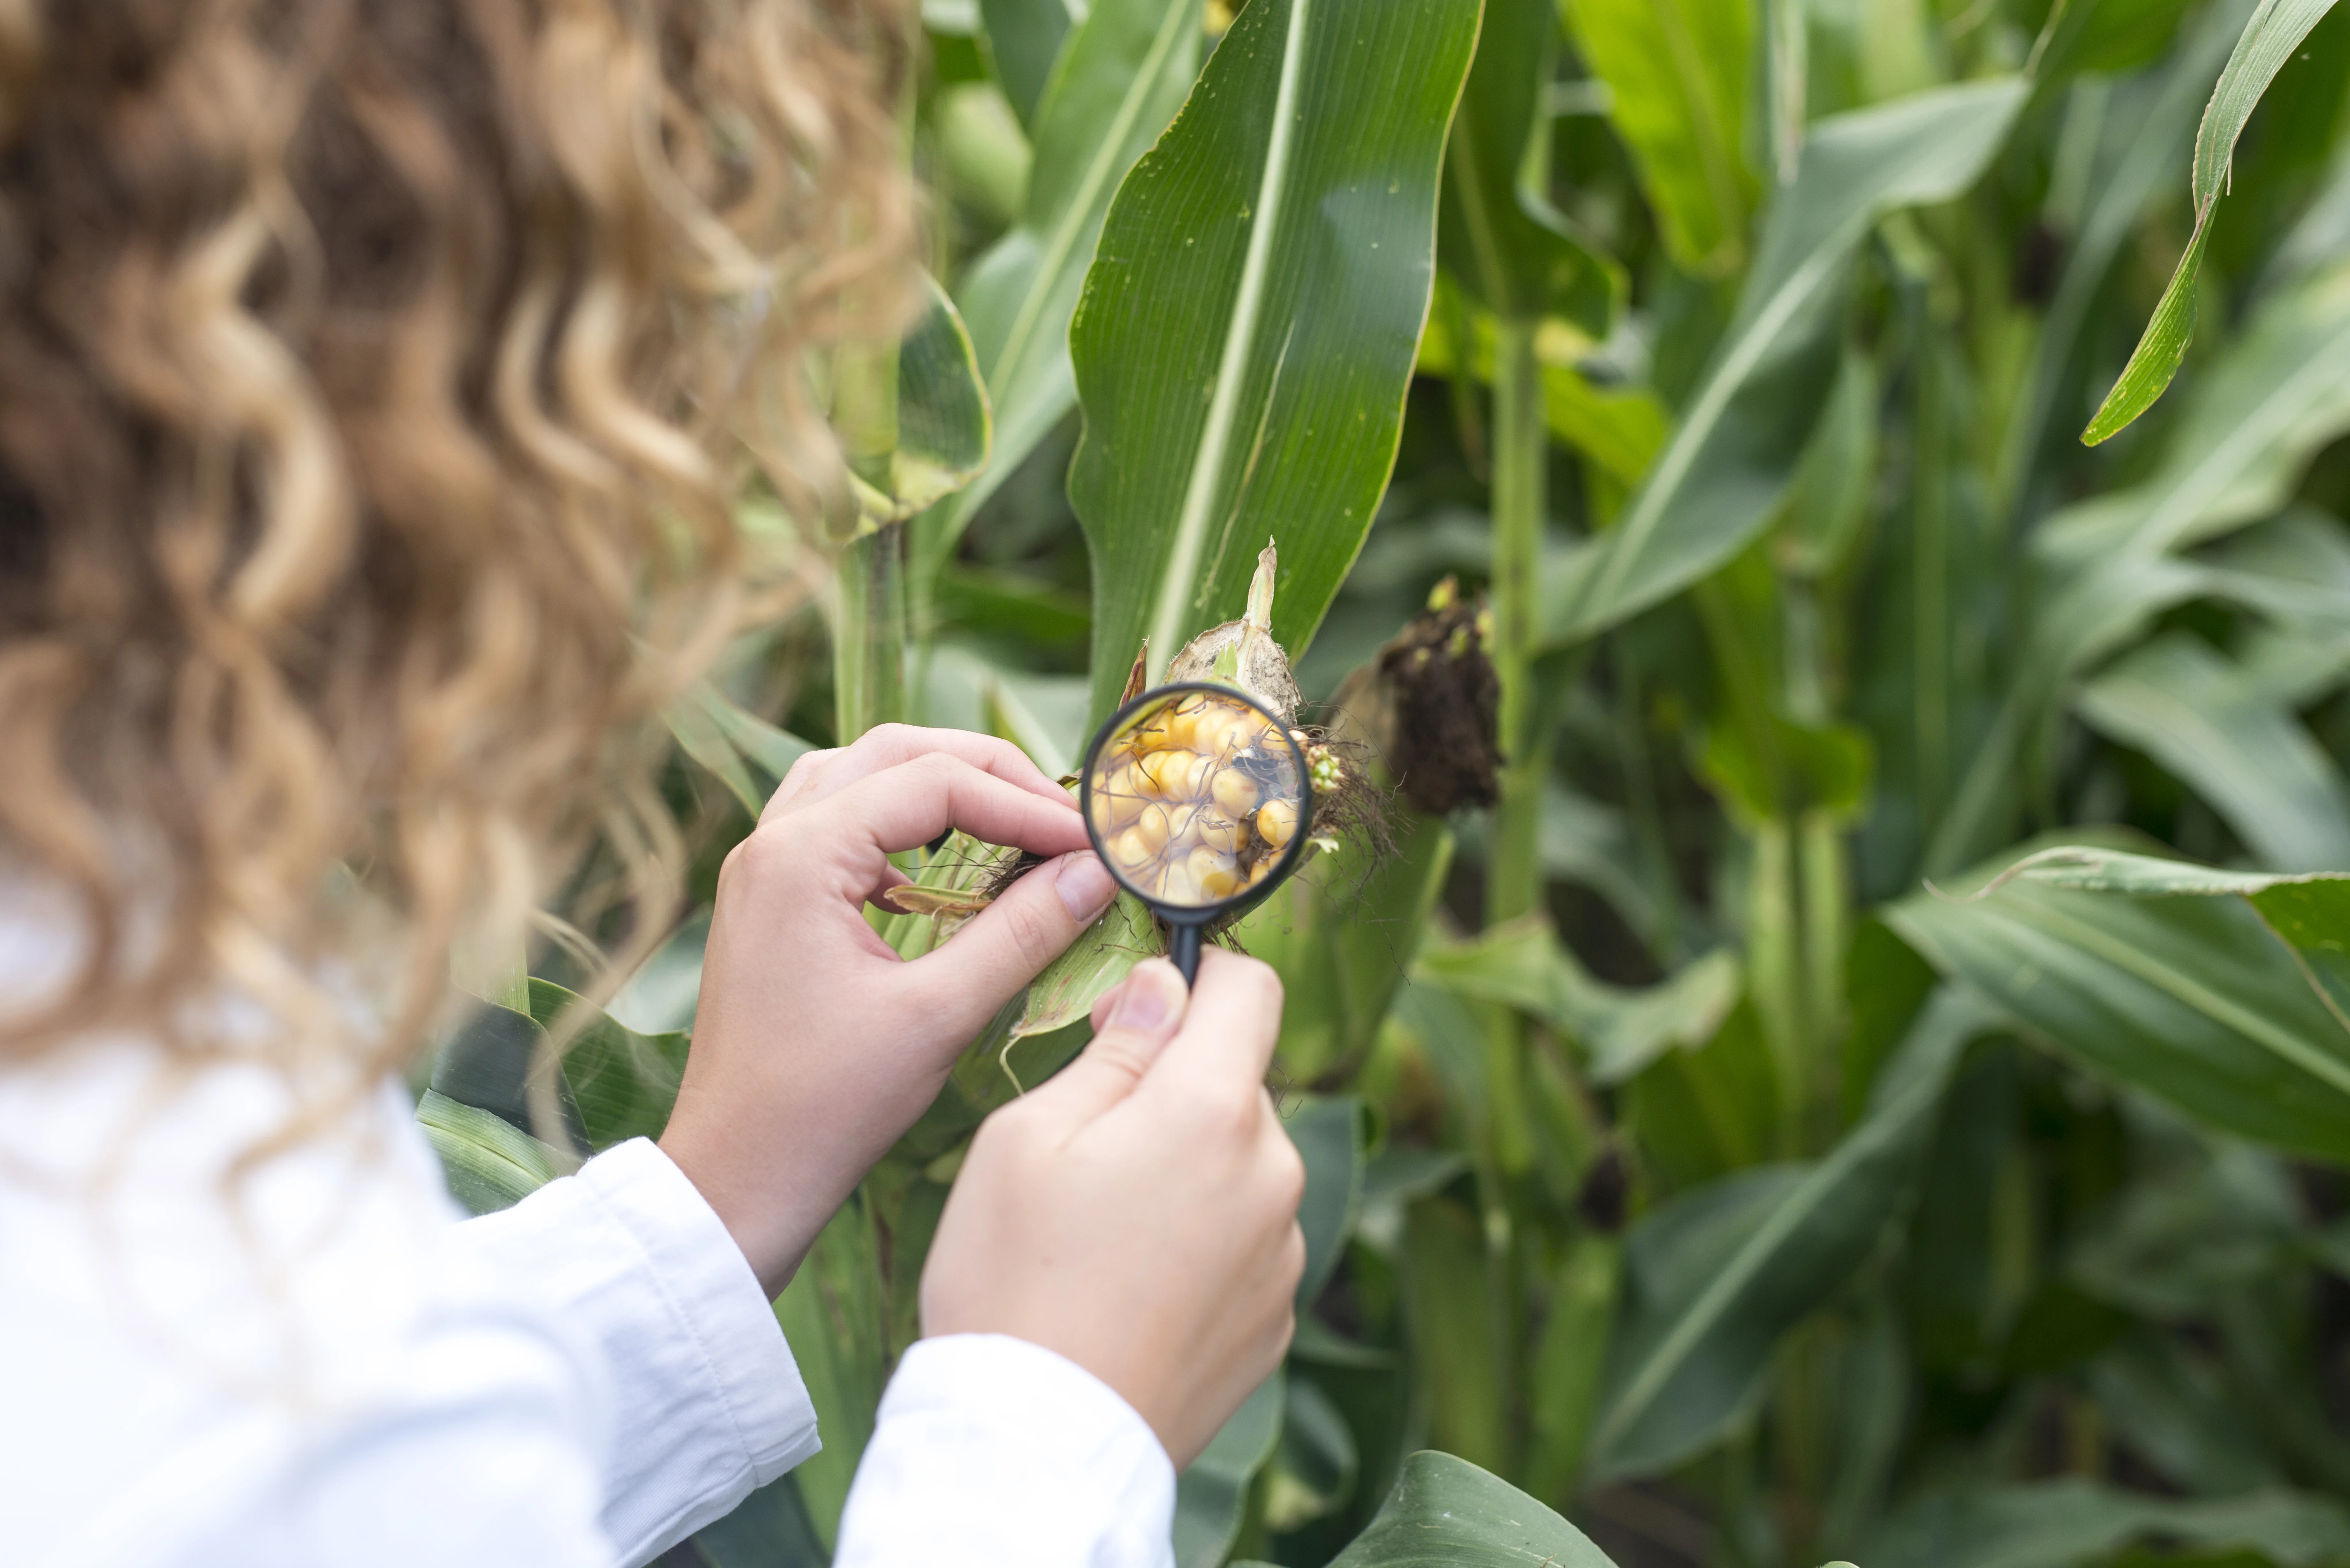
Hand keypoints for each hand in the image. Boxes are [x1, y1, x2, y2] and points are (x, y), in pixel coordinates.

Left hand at [660, 725, 1118, 1296]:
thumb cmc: (825, 1107)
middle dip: (987, 773)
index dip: (1026, 804)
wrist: (736, 1177)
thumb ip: (1022, 933)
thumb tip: (1095, 872)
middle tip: (1060, 818)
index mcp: (801, 855)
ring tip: (1011, 824)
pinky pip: (840, 824)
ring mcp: (763, 869)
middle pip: (895, 753)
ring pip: (862, 776)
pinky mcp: (770, 902)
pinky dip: (901, 828)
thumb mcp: (939, 1015)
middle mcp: (772, 842)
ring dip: (940, 787)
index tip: (1092, 841)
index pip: (936, 782)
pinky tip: (946, 874)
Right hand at [918, 951, 1304, 1467]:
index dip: (1197, 981)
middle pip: (1240, 1084)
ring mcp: (1282, 1252)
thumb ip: (1114, 1051)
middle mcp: (1273, 1174)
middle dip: (1176, 1089)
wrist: (1038, 1443)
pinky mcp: (1276, 1317)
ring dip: (1190, 1169)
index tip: (1138, 1011)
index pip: (1254, 991)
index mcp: (1212, 1112)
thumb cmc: (1013, 1282)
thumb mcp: (1028, 1137)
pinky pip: (1245, 1241)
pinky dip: (1201, 1241)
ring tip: (1105, 1231)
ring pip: (1243, 1165)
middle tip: (1091, 1143)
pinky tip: (1133, 1284)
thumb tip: (1162, 988)